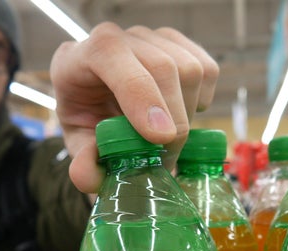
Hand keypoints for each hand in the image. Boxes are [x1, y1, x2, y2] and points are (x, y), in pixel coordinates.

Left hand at [50, 22, 218, 192]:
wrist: (99, 93)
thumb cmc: (89, 115)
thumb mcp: (79, 141)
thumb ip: (82, 161)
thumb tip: (89, 178)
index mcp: (82, 56)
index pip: (111, 55)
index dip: (140, 95)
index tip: (159, 138)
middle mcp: (118, 36)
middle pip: (162, 67)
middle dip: (173, 121)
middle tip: (165, 159)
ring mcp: (152, 36)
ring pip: (190, 70)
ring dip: (187, 115)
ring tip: (168, 139)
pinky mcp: (179, 43)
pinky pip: (207, 70)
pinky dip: (202, 100)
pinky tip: (180, 111)